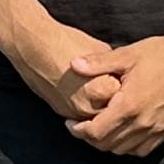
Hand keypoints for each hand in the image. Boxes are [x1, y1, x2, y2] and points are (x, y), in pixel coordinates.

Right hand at [0, 15, 129, 122]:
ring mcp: (75, 112)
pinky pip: (83, 118)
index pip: (127, 97)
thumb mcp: (100, 50)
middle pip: (114, 113)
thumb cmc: (66, 43)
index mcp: (103, 89)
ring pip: (98, 120)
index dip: (129, 88)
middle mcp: (89, 106)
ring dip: (104, 111)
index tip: (130, 81)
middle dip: (118, 103)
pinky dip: (89, 111)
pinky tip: (90, 96)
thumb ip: (113, 68)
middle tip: (120, 90)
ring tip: (105, 94)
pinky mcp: (63, 113)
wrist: (32, 47)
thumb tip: (122, 76)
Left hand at [71, 28, 163, 157]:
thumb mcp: (126, 54)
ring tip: (100, 129)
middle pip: (107, 145)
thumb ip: (98, 63)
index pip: (96, 132)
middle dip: (90, 138)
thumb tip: (73, 64)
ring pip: (123, 150)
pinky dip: (128, 147)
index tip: (71, 124)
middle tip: (81, 126)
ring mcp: (157, 129)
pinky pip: (142, 150)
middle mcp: (143, 122)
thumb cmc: (159, 53)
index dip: (78, 131)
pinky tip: (122, 133)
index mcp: (129, 105)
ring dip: (108, 143)